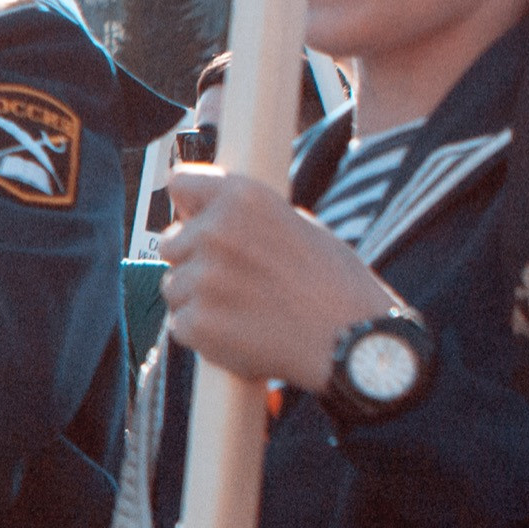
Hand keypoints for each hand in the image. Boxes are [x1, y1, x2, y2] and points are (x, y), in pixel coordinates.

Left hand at [159, 169, 398, 393]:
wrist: (358, 344)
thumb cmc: (338, 286)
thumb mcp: (298, 225)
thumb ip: (247, 217)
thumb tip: (207, 214)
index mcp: (242, 197)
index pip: (180, 183)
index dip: (189, 206)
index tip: (196, 219)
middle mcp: (215, 231)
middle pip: (171, 243)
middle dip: (194, 261)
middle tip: (236, 282)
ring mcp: (202, 278)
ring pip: (174, 286)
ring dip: (199, 301)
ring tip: (247, 312)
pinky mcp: (197, 322)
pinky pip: (181, 325)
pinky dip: (204, 335)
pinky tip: (242, 336)